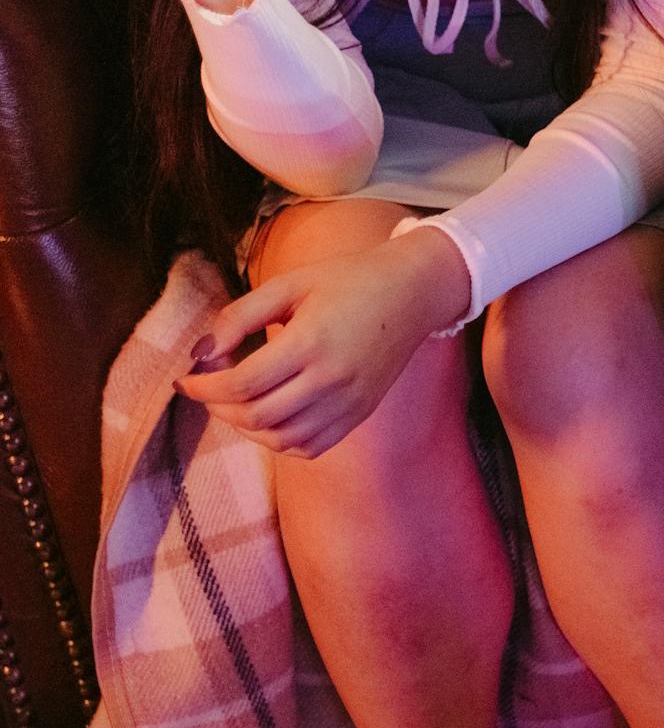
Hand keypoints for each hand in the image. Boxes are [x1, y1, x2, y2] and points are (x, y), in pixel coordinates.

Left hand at [174, 227, 471, 457]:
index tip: (186, 378)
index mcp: (311, 343)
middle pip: (257, 416)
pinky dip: (279, 441)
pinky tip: (267, 419)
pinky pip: (311, 446)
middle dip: (218, 408)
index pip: (243, 384)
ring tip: (232, 405)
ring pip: (282, 439)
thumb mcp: (287, 284)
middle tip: (205, 389)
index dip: (204, 387)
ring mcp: (349, 403)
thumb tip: (204, 352)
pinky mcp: (359, 413)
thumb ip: (240, 316)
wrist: (412, 294)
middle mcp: (332, 381)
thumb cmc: (347, 281)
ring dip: (246, 428)